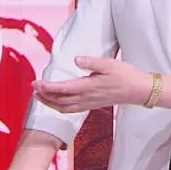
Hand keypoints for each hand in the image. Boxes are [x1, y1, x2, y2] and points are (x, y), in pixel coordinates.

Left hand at [32, 56, 149, 112]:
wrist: (138, 90)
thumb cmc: (125, 75)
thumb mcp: (109, 64)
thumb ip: (91, 62)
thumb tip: (76, 59)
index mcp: (88, 86)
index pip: (62, 89)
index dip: (47, 87)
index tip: (35, 83)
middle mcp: (86, 97)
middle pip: (60, 101)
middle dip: (44, 96)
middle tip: (33, 89)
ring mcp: (89, 103)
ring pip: (64, 108)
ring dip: (50, 103)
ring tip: (39, 97)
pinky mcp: (92, 104)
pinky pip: (72, 109)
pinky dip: (60, 107)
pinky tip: (57, 103)